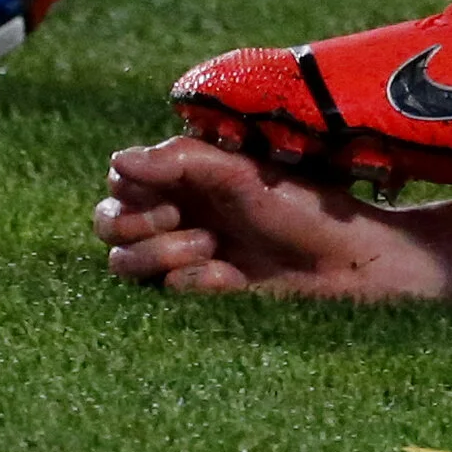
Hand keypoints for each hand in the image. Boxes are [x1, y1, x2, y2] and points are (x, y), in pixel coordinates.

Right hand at [95, 136, 431, 298]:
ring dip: (164, 255)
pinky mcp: (197, 291)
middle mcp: (177, 211)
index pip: (120, 179)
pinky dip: (196, 282)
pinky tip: (234, 278)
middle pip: (108, 224)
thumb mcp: (243, 173)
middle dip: (137, 227)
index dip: (131, 190)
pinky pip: (165, 291)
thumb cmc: (302, 207)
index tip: (169, 196)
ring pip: (124, 262)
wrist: (343, 262)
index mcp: (185, 176)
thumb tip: (118, 159)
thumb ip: (181, 160)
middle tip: (182, 222)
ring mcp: (183, 253)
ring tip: (214, 247)